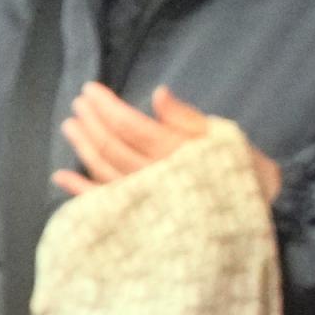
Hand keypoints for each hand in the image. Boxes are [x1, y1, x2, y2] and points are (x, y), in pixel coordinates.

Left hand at [53, 82, 281, 203]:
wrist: (252, 223)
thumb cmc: (241, 173)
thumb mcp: (223, 138)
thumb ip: (187, 118)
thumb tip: (158, 92)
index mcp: (177, 152)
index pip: (131, 126)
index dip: (107, 106)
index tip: (89, 90)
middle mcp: (156, 178)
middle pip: (113, 147)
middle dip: (92, 123)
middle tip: (78, 103)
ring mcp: (145, 202)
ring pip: (104, 172)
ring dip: (83, 148)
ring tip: (69, 126)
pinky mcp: (139, 221)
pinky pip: (105, 205)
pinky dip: (80, 191)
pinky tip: (62, 176)